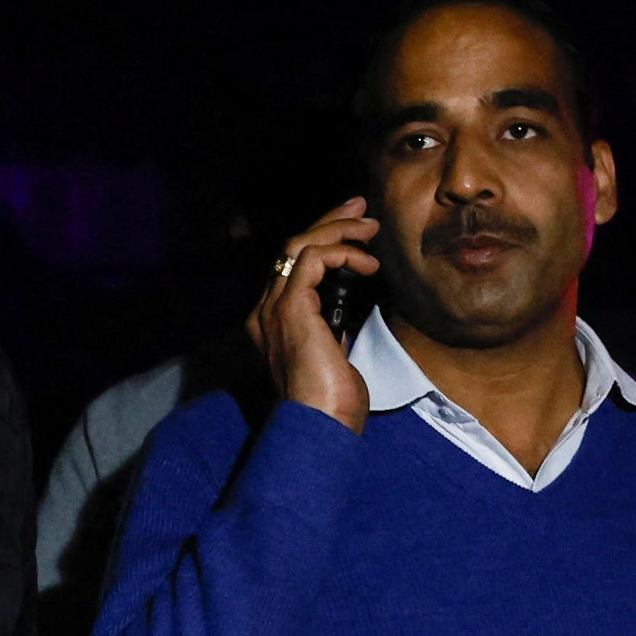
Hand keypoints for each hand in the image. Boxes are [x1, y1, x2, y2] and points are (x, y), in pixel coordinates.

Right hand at [254, 201, 379, 429]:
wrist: (319, 426)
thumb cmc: (330, 403)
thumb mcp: (332, 356)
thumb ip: (330, 330)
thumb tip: (346, 313)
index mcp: (273, 321)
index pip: (293, 266)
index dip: (323, 241)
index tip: (355, 231)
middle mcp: (266, 310)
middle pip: (292, 247)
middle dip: (329, 221)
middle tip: (360, 209)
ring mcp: (274, 308)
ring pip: (300, 245)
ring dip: (338, 230)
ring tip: (369, 229)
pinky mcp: (291, 309)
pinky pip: (312, 259)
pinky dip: (342, 252)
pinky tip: (367, 263)